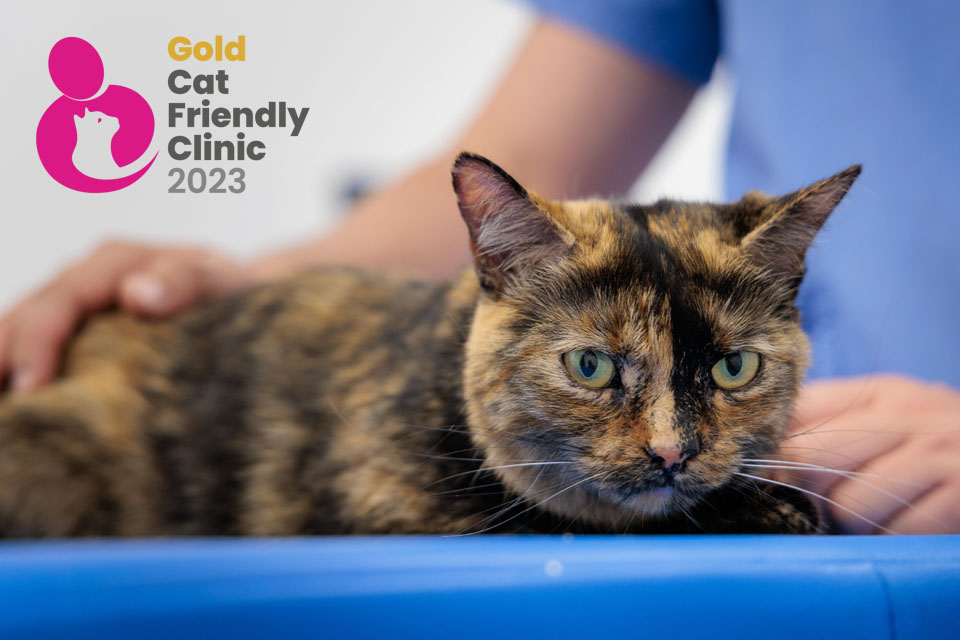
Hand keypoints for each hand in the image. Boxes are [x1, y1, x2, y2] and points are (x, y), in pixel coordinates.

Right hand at [0, 241, 253, 392]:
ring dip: (4, 362)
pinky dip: (18, 368)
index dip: (39, 341)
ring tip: (4, 414)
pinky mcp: (77, 330)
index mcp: (116, 262)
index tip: (34, 387)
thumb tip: (139, 295)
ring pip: (19, 327)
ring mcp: (76, 304)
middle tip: (7, 413)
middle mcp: (86, 278)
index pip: (62, 298)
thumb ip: (186, 281)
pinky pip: (35, 345)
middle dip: (7, 357)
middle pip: (27, 314)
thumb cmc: (232, 291)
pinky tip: (15, 406)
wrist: (241, 295)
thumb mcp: (222, 281)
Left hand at [775, 375, 959, 533]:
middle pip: (811, 459)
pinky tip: (910, 526)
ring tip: (881, 513)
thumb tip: (764, 448)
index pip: (798, 413)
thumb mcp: (892, 418)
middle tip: (822, 504)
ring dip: (856, 523)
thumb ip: (830, 422)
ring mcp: (939, 454)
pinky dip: (895, 539)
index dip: (771, 452)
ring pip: (848, 505)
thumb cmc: (944, 446)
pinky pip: (897, 531)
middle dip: (806, 492)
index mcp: (881, 394)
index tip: (762, 475)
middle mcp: (909, 416)